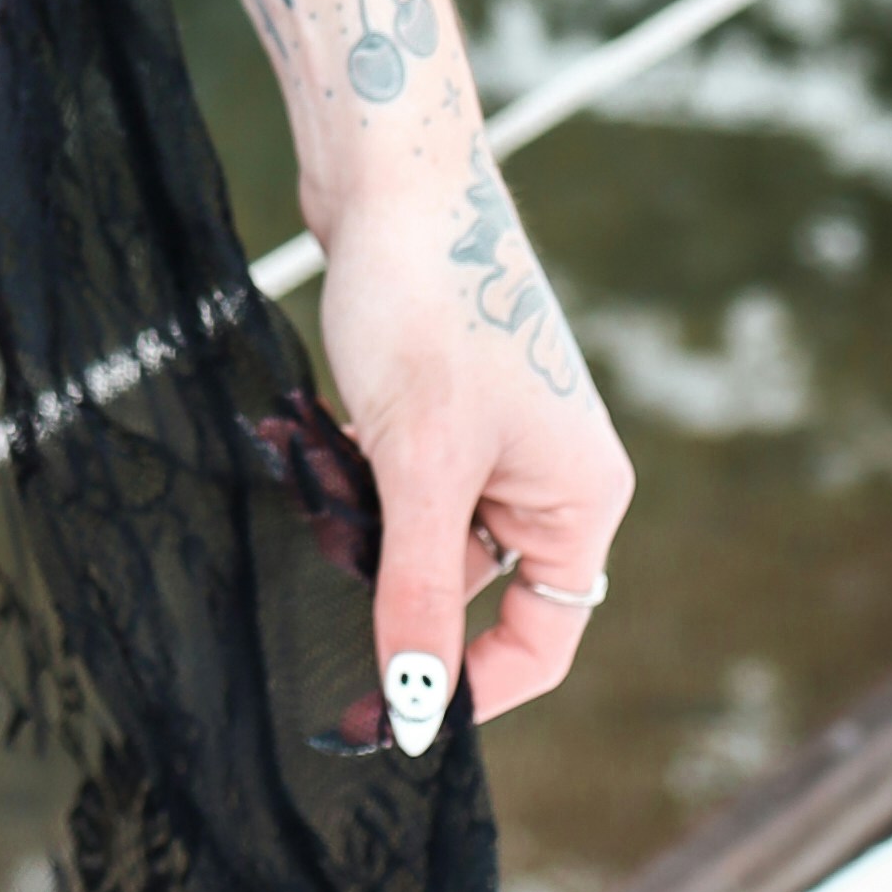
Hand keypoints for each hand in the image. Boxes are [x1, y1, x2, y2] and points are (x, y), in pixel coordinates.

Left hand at [310, 148, 635, 749]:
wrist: (392, 174)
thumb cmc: (425, 308)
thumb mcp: (418, 469)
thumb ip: (421, 596)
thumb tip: (418, 717)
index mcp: (582, 500)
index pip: (541, 642)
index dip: (464, 688)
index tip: (377, 715)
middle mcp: (552, 475)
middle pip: (470, 587)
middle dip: (386, 576)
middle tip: (325, 540)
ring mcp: (497, 437)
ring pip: (416, 531)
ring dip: (356, 516)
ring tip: (316, 461)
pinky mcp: (442, 404)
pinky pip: (393, 478)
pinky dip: (347, 471)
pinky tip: (309, 432)